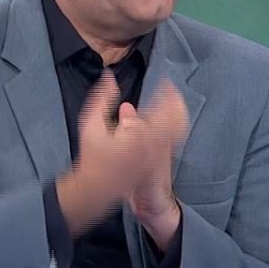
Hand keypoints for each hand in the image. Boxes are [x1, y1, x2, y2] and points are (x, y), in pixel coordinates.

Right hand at [56, 72, 187, 237]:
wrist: (99, 189)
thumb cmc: (94, 159)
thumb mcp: (91, 126)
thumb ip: (101, 100)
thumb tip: (109, 78)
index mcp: (143, 133)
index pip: (164, 108)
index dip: (168, 93)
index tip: (166, 82)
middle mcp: (156, 144)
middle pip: (177, 118)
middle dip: (175, 102)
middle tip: (170, 89)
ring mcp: (158, 153)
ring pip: (177, 129)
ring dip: (174, 113)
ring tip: (170, 100)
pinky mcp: (157, 159)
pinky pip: (172, 139)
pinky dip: (171, 125)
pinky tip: (161, 120)